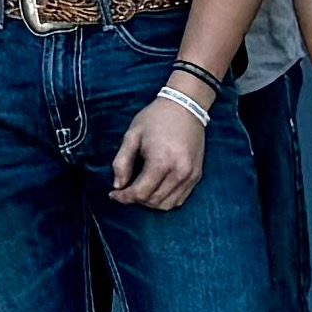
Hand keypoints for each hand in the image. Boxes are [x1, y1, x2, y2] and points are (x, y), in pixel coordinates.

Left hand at [111, 89, 209, 210]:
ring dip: (150, 203)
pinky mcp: (197, 176)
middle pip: (153, 201)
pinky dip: (165, 200)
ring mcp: (190, 175)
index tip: (114, 194)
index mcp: (161, 161)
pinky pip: (179, 199)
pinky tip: (154, 189)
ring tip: (139, 190)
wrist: (185, 106)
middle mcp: (179, 172)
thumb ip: (121, 162)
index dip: (124, 197)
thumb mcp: (132, 135)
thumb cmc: (156, 118)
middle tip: (124, 190)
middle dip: (135, 200)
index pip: (140, 192)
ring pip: (167, 204)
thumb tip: (118, 186)